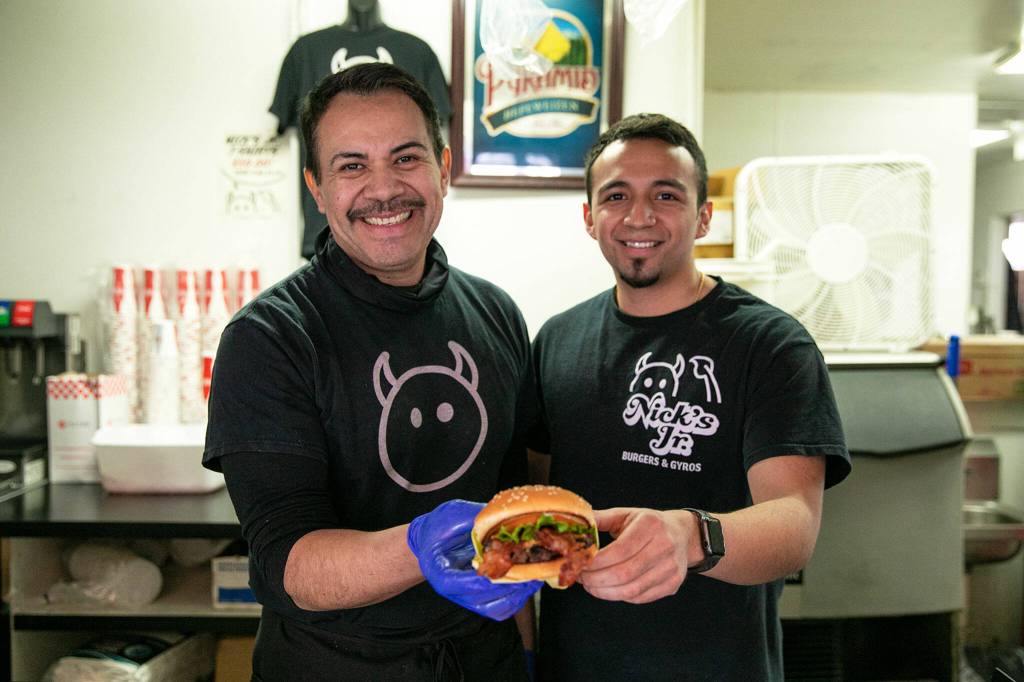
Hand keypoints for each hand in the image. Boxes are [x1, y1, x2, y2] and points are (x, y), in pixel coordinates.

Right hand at [407, 499, 541, 620]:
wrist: (429, 540)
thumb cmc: (437, 527)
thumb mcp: (450, 515)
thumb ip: (473, 518)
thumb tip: (500, 513)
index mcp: (441, 574)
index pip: (465, 584)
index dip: (489, 579)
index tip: (510, 566)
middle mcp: (454, 592)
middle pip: (486, 601)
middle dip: (512, 587)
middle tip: (534, 571)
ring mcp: (467, 598)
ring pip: (497, 609)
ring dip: (519, 595)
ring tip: (537, 575)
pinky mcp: (479, 598)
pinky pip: (501, 608)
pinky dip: (517, 598)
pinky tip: (529, 581)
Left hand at [579, 507, 695, 603]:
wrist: (682, 534)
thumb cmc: (648, 524)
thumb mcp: (626, 514)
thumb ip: (601, 518)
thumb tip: (576, 523)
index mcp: (650, 525)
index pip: (619, 550)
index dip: (596, 562)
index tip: (580, 564)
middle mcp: (664, 546)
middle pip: (624, 573)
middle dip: (596, 580)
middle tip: (581, 578)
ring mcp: (671, 567)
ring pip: (631, 590)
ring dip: (605, 592)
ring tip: (591, 586)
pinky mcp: (673, 584)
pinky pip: (640, 598)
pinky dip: (620, 596)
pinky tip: (609, 589)